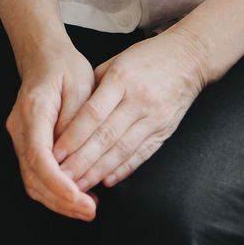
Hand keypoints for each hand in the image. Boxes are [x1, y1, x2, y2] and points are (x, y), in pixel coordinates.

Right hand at [5, 43, 100, 221]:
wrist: (44, 57)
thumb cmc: (65, 68)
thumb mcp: (80, 86)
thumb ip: (77, 121)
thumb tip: (75, 157)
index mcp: (33, 111)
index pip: (39, 156)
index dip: (58, 183)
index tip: (79, 197)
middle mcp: (19, 128)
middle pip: (33, 177)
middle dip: (61, 200)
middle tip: (91, 210)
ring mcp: (19, 138)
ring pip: (33, 182)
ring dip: (59, 201)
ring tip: (88, 208)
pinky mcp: (27, 145)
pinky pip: (36, 175)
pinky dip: (55, 191)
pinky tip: (78, 195)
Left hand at [51, 29, 208, 192]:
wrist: (189, 58)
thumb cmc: (147, 58)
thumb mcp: (116, 62)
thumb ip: (94, 88)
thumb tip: (69, 117)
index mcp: (121, 79)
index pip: (92, 114)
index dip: (73, 138)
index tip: (54, 154)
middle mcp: (138, 99)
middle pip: (105, 136)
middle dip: (81, 162)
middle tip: (60, 178)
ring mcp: (154, 117)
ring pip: (122, 150)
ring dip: (98, 171)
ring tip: (79, 187)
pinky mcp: (165, 130)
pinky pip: (142, 154)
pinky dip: (124, 170)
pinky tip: (107, 181)